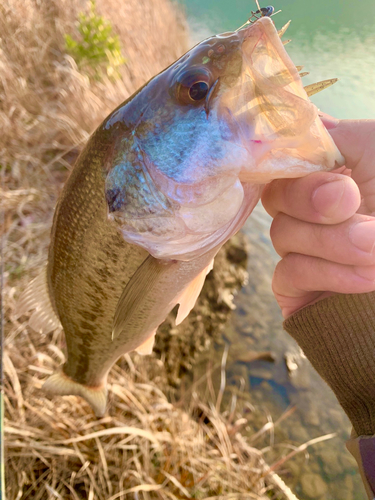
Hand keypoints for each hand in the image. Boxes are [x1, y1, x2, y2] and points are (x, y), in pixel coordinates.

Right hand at [261, 118, 374, 317]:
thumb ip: (339, 134)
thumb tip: (303, 121)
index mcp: (331, 175)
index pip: (284, 161)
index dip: (290, 161)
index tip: (320, 168)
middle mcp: (313, 211)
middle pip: (276, 195)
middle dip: (312, 200)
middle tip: (352, 202)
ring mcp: (304, 250)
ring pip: (281, 234)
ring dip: (333, 241)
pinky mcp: (299, 288)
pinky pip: (287, 273)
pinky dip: (326, 273)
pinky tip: (365, 279)